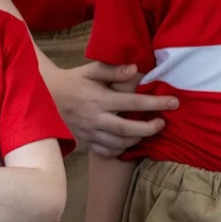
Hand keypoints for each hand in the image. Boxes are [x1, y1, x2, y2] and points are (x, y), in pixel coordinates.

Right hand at [52, 62, 178, 157]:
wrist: (46, 98)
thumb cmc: (73, 81)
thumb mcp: (90, 70)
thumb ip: (112, 70)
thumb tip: (135, 69)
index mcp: (99, 99)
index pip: (133, 103)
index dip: (156, 104)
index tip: (174, 102)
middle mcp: (96, 119)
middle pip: (128, 130)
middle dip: (150, 128)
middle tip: (163, 123)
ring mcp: (90, 133)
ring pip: (119, 143)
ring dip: (137, 139)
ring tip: (149, 130)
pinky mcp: (85, 143)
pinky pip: (106, 152)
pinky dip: (120, 150)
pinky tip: (128, 142)